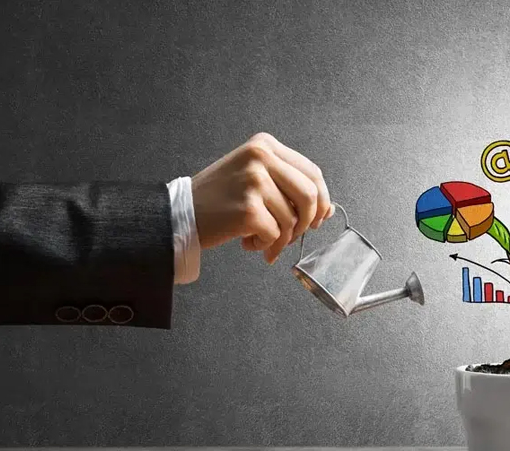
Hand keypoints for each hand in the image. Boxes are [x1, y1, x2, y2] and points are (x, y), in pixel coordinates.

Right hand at [191, 133, 333, 263]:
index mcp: (265, 145)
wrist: (180, 212)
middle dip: (307, 222)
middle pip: (310, 195)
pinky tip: (247, 242)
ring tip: (260, 239)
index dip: (321, 200)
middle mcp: (261, 157)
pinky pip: (275, 235)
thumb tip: (328, 210)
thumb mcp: (255, 180)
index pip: (312, 172)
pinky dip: (265, 246)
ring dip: (281, 239)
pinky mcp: (248, 209)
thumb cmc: (219, 199)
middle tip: (292, 235)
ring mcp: (254, 182)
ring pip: (292, 220)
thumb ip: (290, 189)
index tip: (315, 218)